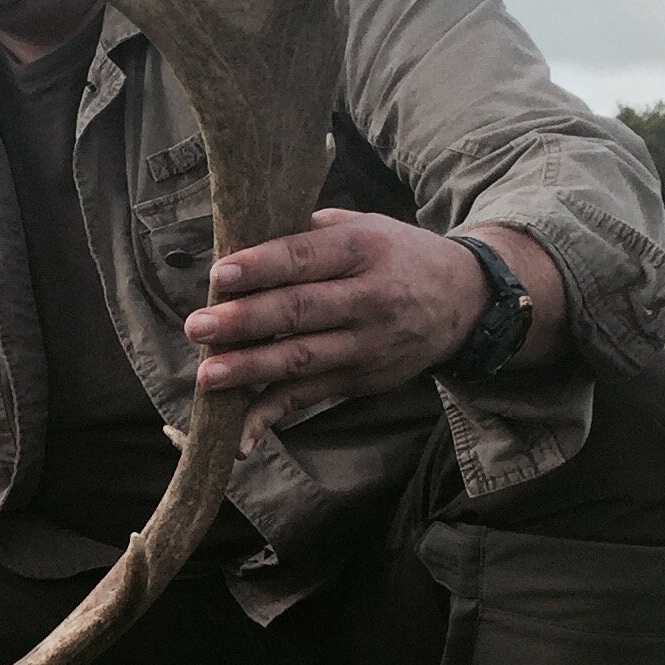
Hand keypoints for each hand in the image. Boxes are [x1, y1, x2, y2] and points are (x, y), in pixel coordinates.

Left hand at [182, 210, 551, 446]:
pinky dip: (271, 418)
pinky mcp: (359, 380)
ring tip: (208, 375)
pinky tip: (241, 437)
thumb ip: (312, 229)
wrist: (466, 300)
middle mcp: (368, 298)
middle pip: (300, 310)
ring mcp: (366, 344)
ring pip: (302, 359)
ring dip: (251, 370)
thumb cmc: (398, 256)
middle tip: (198, 326)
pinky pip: (308, 399)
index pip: (305, 258)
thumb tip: (246, 233)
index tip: (219, 275)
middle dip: (245, 321)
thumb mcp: (367, 227)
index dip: (261, 266)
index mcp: (363, 250)